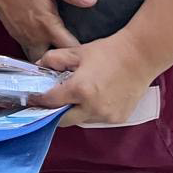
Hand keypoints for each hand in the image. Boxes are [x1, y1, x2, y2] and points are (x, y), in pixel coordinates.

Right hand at [0, 0, 95, 60]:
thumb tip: (94, 0)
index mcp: (48, 26)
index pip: (69, 49)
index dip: (82, 55)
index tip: (93, 55)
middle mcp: (35, 36)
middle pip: (52, 61)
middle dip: (64, 64)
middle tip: (76, 60)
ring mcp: (22, 37)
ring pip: (38, 58)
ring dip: (48, 59)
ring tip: (61, 55)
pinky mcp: (14, 34)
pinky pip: (28, 50)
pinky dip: (37, 51)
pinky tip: (45, 43)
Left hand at [31, 33, 159, 126]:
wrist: (139, 57)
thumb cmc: (107, 52)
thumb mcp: (76, 51)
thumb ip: (53, 59)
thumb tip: (38, 65)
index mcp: (80, 90)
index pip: (51, 102)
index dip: (39, 99)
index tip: (33, 97)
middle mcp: (92, 108)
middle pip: (63, 120)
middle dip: (54, 112)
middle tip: (50, 101)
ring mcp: (106, 116)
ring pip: (81, 121)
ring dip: (73, 112)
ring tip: (73, 97)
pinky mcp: (118, 119)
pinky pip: (97, 119)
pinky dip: (90, 112)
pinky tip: (93, 98)